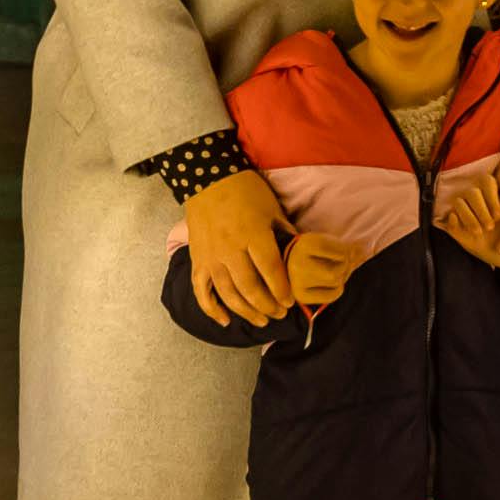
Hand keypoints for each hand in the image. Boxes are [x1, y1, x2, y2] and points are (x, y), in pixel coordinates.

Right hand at [182, 174, 298, 324]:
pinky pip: (201, 290)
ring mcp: (211, 256)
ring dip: (246, 311)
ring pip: (228, 294)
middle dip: (267, 305)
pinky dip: (211, 309)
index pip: (270, 270)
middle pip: (250, 287)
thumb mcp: (272, 208)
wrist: (207, 178)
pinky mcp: (197, 259)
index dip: (282, 289)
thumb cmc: (245, 190)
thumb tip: (302, 254)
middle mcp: (230, 249)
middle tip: (279, 313)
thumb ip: (285, 233)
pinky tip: (225, 321)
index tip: (290, 302)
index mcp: (253, 234)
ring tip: (261, 320)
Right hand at [287, 232, 359, 308]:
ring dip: (341, 277)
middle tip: (341, 263)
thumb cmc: (315, 249)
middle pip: (338, 271)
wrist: (289, 259)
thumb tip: (366, 250)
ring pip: (335, 282)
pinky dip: (336, 290)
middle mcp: (297, 263)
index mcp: (305, 244)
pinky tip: (330, 283)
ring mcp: (297, 281)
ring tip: (334, 271)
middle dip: (345, 267)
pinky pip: (331, 296)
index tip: (341, 250)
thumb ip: (348, 247)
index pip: (341, 252)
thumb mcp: (329, 241)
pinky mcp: (300, 295)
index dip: (347, 252)